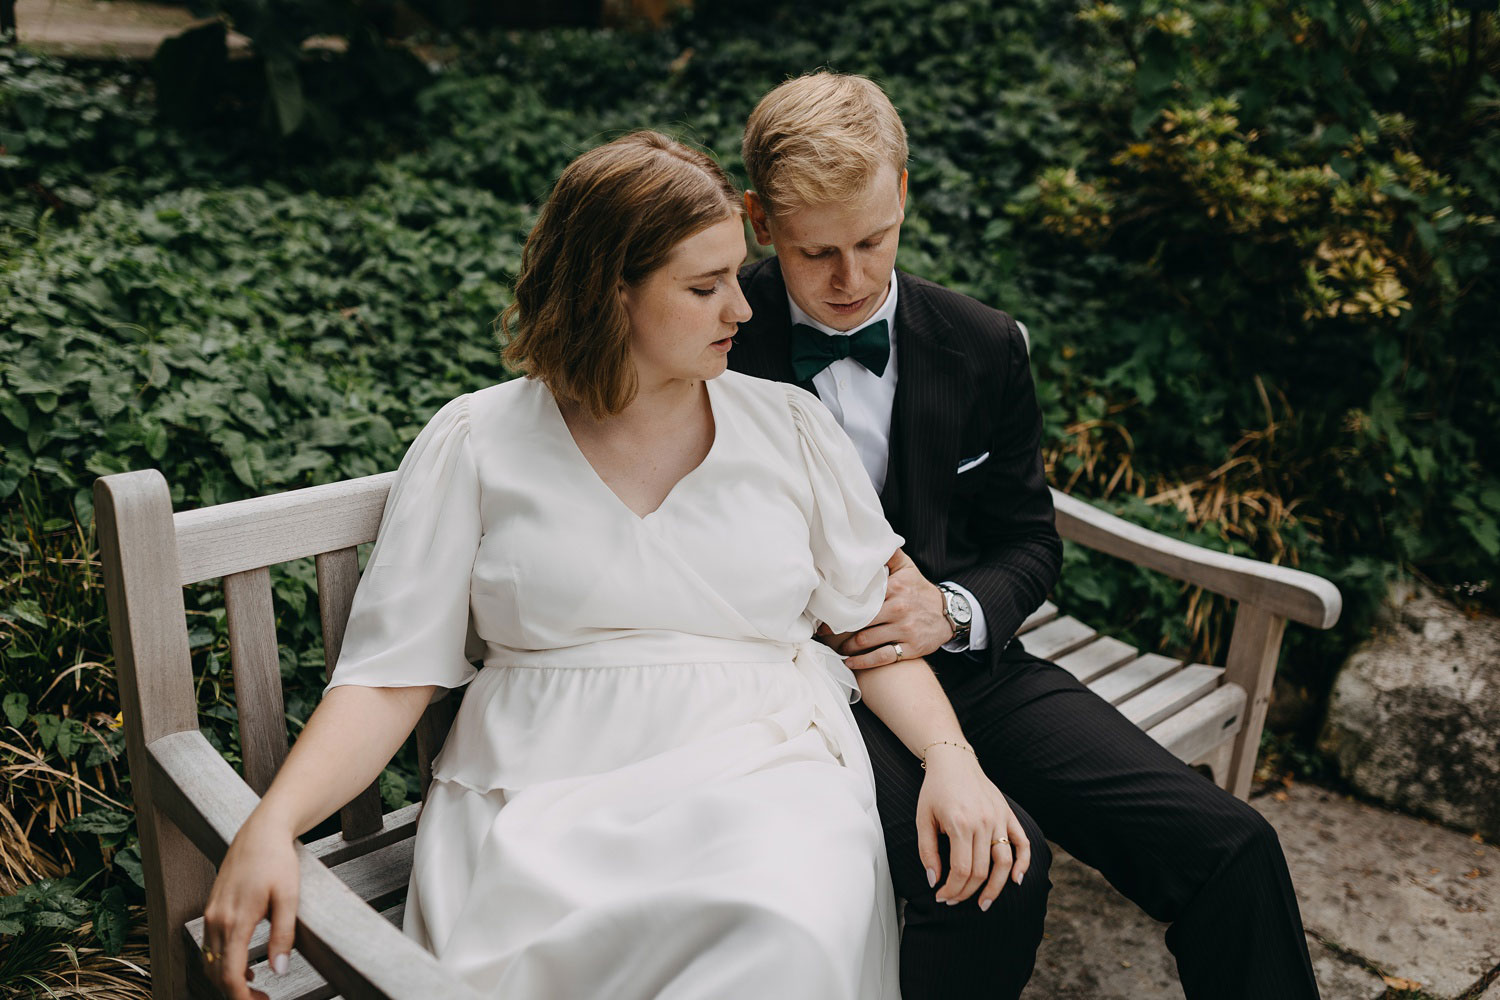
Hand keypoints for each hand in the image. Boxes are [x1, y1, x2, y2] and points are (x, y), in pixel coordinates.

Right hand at [201, 808, 300, 999]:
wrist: (262, 831)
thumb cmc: (279, 861)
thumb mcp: (290, 897)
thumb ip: (284, 935)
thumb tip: (279, 971)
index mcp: (235, 921)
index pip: (229, 974)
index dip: (240, 997)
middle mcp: (216, 920)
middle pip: (216, 972)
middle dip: (235, 993)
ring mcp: (211, 913)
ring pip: (210, 961)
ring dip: (227, 979)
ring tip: (255, 989)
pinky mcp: (212, 907)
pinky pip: (211, 945)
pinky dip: (222, 963)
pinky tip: (245, 968)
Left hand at [836, 550, 954, 669]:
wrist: (949, 615)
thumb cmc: (921, 591)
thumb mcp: (908, 568)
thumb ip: (890, 553)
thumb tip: (874, 538)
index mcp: (895, 588)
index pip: (861, 597)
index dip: (842, 604)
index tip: (826, 608)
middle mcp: (898, 609)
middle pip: (860, 620)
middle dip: (839, 627)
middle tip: (825, 630)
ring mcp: (904, 630)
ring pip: (866, 640)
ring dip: (847, 645)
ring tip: (835, 645)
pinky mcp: (910, 648)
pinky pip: (882, 657)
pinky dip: (863, 662)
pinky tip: (849, 661)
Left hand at [915, 745, 1030, 910]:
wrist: (953, 761)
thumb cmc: (934, 791)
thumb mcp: (922, 819)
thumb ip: (927, 851)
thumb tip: (933, 881)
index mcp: (960, 824)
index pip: (961, 870)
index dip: (952, 889)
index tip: (942, 897)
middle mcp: (983, 822)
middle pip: (982, 871)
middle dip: (966, 892)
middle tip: (954, 901)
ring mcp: (998, 818)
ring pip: (1004, 863)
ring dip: (996, 888)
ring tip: (984, 903)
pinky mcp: (1008, 814)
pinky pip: (1022, 843)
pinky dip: (1023, 863)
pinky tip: (1015, 880)